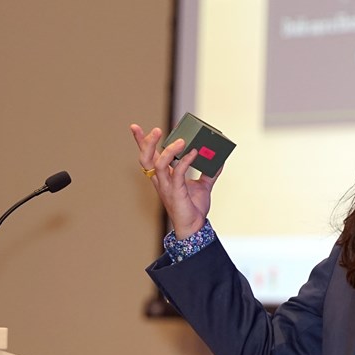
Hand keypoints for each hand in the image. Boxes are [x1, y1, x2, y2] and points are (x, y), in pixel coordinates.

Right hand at [130, 123, 220, 238]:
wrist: (195, 227)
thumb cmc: (193, 207)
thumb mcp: (203, 185)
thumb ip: (209, 172)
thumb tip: (219, 160)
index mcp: (163, 176)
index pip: (148, 156)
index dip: (141, 142)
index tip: (135, 127)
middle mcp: (161, 180)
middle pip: (146, 158)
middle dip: (147, 142)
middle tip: (155, 129)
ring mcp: (167, 186)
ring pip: (158, 164)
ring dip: (169, 150)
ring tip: (182, 140)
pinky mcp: (176, 192)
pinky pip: (177, 173)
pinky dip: (185, 161)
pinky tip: (195, 153)